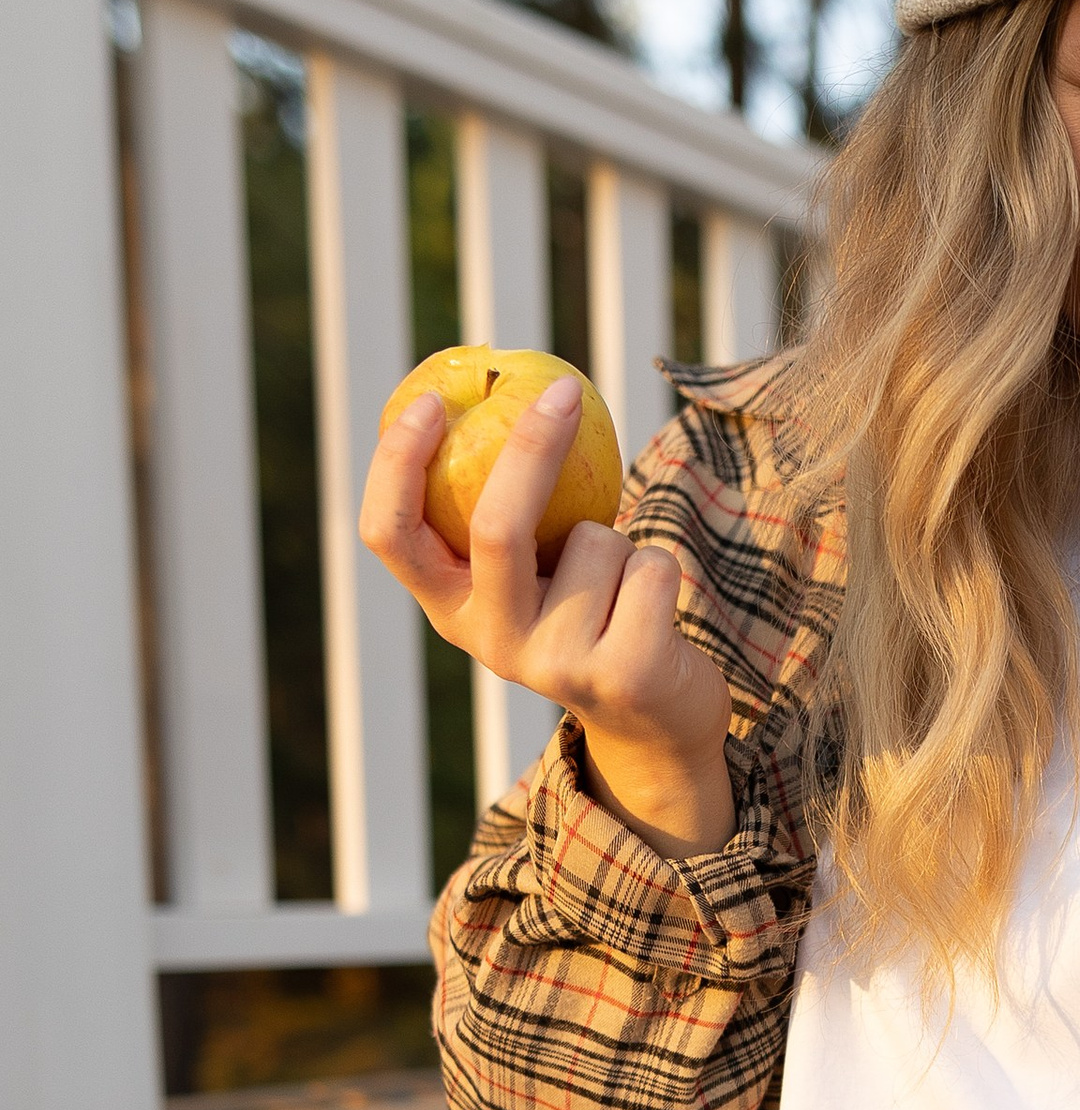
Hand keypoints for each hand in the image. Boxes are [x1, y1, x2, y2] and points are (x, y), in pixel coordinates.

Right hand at [360, 376, 733, 856]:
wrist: (655, 724)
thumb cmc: (586, 615)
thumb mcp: (532, 573)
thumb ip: (509, 509)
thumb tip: (509, 385)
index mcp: (451, 610)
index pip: (390, 536)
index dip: (396, 465)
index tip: (429, 401)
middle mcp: (492, 642)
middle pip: (495, 528)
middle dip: (530, 449)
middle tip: (563, 392)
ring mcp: (557, 665)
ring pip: (594, 540)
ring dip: (619, 537)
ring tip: (617, 588)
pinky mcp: (625, 674)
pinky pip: (649, 565)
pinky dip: (659, 565)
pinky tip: (652, 612)